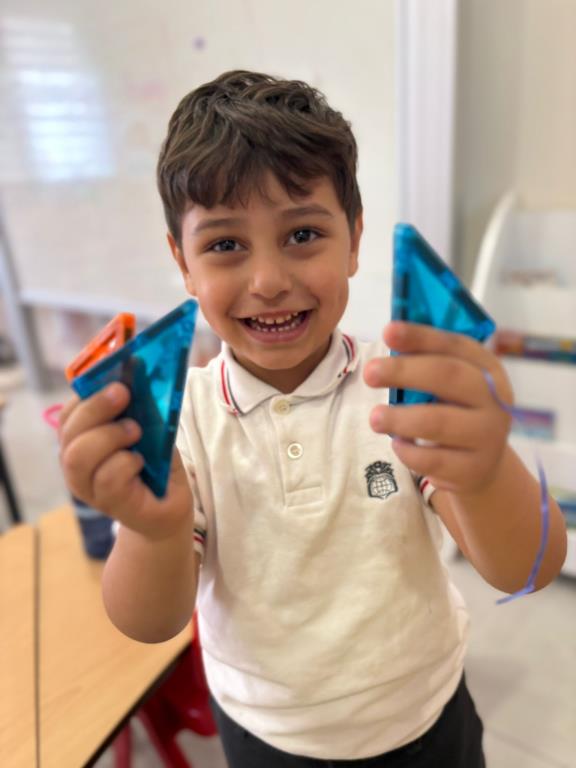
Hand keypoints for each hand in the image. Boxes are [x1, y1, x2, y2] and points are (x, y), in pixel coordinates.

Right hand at [58, 383, 192, 540]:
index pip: (69, 413)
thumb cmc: (155, 464)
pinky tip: (141, 463)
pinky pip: (107, 478)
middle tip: (123, 393)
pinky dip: (127, 463)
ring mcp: (88, 487)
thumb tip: (139, 372)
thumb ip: (140, 407)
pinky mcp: (108, 503)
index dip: (87, 394)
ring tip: (135, 432)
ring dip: (110, 436)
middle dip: (96, 407)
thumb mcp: (150, 429)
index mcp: (82, 440)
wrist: (169, 505)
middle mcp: (77, 464)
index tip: (112, 379)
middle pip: (69, 432)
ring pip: (79, 456)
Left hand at [364, 322, 512, 493]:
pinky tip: (398, 444)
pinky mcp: (474, 468)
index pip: (454, 345)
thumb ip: (428, 362)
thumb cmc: (456, 411)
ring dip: (399, 418)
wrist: (483, 464)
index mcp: (487, 368)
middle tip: (370, 372)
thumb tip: (391, 335)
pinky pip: (433, 459)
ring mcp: (488, 435)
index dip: (421, 336)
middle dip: (404, 371)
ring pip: (438, 422)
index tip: (388, 331)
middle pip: (447, 376)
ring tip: (375, 418)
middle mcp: (495, 399)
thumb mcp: (451, 385)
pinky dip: (408, 451)